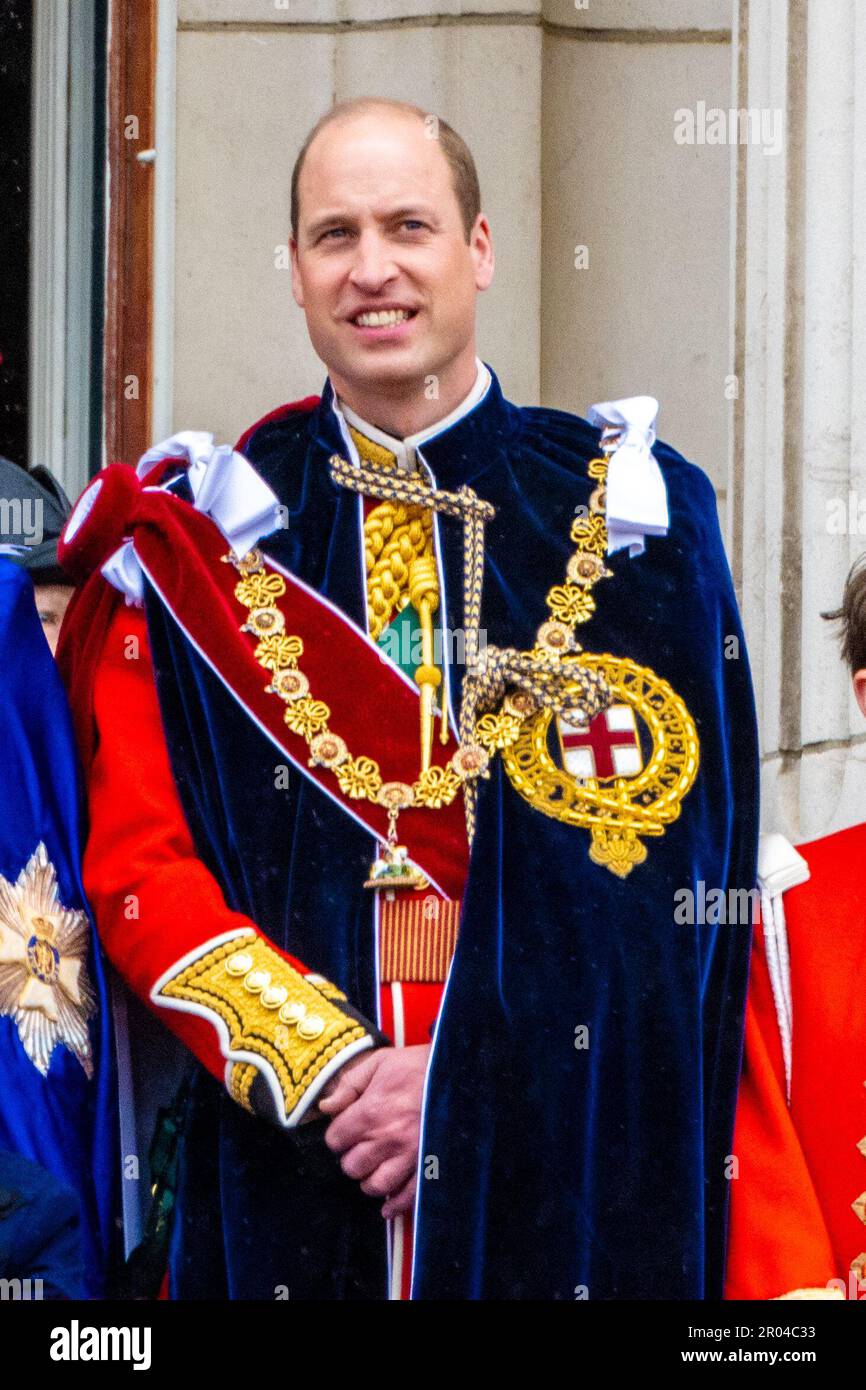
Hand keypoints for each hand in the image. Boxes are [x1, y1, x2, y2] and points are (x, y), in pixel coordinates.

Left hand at [319, 1044, 429, 1219]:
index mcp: (370, 1112)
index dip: (337, 1136)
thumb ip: (348, 1085)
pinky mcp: (428, 1166)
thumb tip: (325, 1106)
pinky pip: (407, 1196)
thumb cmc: (418, 1066)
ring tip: (375, 1168)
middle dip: (352, 1158)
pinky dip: (394, 1206)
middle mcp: (387, 1138)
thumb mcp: (379, 1062)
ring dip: (370, 1180)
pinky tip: (387, 1207)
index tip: (346, 1131)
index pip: (335, 1140)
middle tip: (361, 1148)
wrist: (458, 1071)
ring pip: (375, 1186)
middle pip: (352, 1167)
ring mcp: (409, 1155)